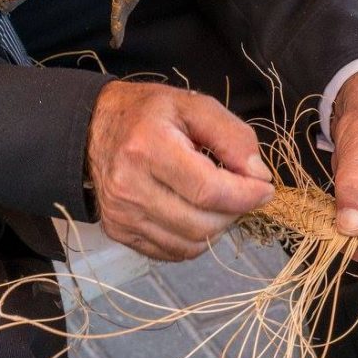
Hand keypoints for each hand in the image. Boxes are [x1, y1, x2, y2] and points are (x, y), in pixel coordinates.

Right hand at [87, 80, 274, 260]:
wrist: (93, 128)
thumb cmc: (148, 114)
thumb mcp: (194, 106)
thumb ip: (233, 136)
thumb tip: (258, 176)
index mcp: (147, 147)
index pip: (209, 190)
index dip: (246, 195)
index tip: (264, 188)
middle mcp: (129, 186)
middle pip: (202, 224)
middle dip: (234, 212)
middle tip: (241, 192)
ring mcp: (121, 213)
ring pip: (191, 244)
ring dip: (217, 227)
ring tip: (218, 201)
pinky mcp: (118, 231)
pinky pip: (173, 252)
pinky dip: (195, 239)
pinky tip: (195, 213)